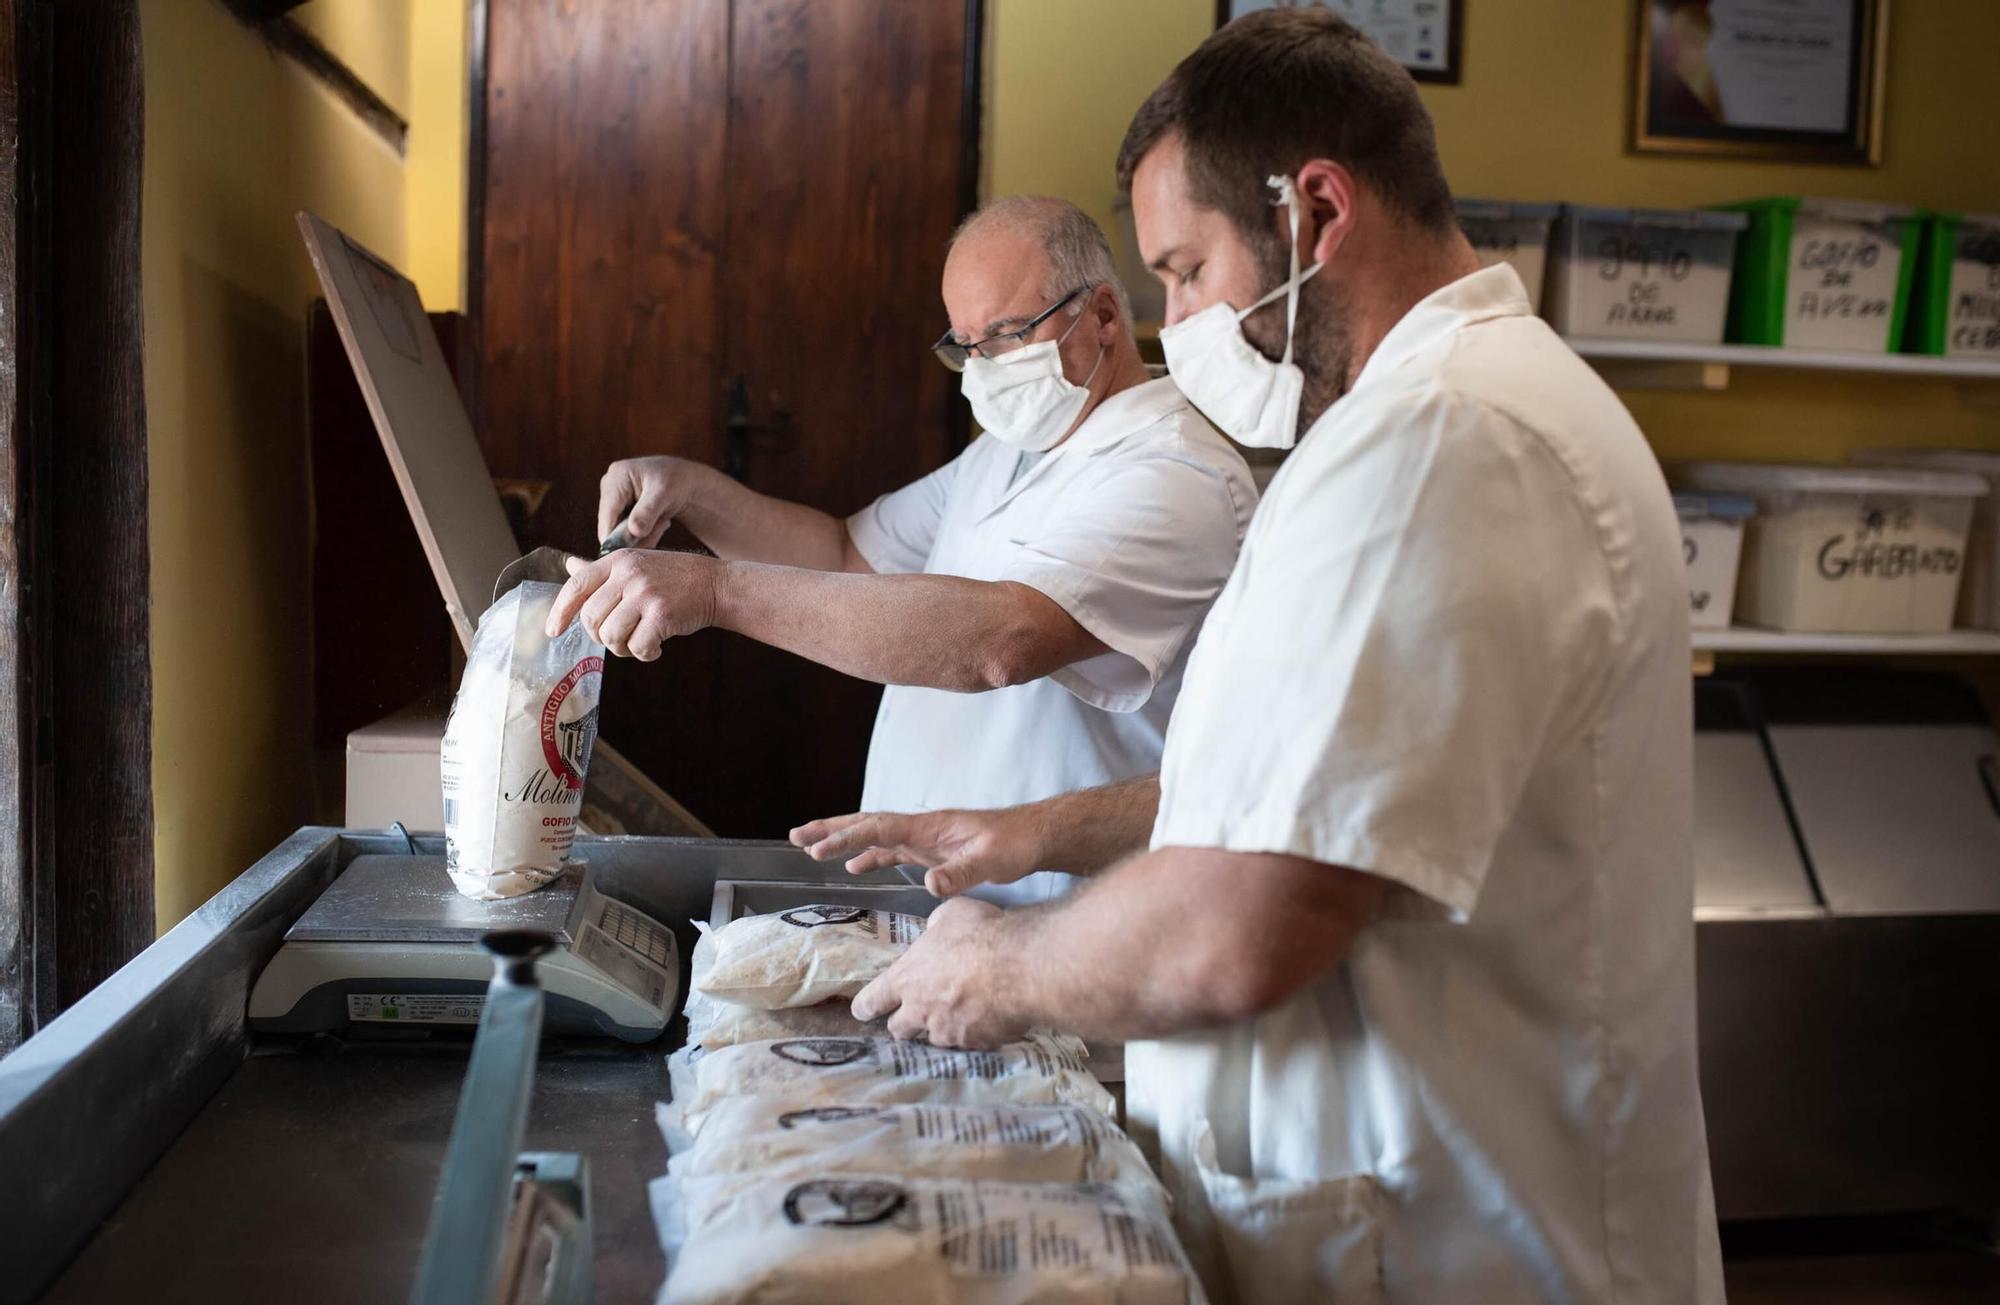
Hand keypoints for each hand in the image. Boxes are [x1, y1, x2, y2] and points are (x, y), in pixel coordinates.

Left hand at [544, 550, 718, 658]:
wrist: (716, 584)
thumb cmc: (673, 578)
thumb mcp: (636, 565)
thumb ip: (602, 571)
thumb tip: (569, 566)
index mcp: (618, 561)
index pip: (576, 586)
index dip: (560, 611)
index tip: (553, 631)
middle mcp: (629, 574)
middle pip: (591, 618)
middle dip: (600, 636)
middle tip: (620, 637)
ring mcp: (645, 593)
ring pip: (611, 636)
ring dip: (623, 648)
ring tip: (640, 641)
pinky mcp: (662, 614)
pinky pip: (637, 647)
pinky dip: (645, 654)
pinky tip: (656, 646)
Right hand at [597, 455, 703, 548]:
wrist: (683, 481)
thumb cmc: (676, 479)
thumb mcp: (664, 493)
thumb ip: (648, 512)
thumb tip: (634, 531)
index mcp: (616, 477)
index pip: (608, 513)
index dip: (615, 536)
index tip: (634, 550)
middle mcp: (608, 488)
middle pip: (611, 526)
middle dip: (636, 535)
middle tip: (662, 526)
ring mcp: (613, 500)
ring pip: (618, 533)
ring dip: (643, 535)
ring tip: (662, 521)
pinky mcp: (619, 511)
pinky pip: (625, 534)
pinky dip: (643, 534)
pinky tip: (658, 522)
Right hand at [790, 806, 1045, 897]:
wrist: (1034, 837)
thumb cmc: (1014, 844)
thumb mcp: (991, 861)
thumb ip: (960, 873)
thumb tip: (929, 886)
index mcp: (928, 828)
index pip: (878, 828)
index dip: (847, 837)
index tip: (818, 848)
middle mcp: (921, 829)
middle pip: (867, 824)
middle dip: (831, 829)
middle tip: (796, 836)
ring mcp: (924, 839)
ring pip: (875, 836)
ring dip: (844, 840)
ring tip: (811, 848)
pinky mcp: (932, 851)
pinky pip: (892, 850)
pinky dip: (870, 856)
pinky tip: (856, 868)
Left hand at [850, 897, 1024, 1046]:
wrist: (1019, 968)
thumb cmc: (979, 934)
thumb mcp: (950, 915)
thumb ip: (936, 929)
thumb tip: (936, 935)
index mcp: (906, 978)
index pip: (873, 1000)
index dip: (866, 1006)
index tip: (863, 1011)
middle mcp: (921, 1011)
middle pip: (900, 1029)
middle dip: (904, 1024)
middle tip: (914, 1015)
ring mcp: (949, 1032)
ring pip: (936, 1038)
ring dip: (942, 1028)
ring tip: (960, 1014)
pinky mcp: (977, 1044)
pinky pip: (971, 1042)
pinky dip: (976, 1033)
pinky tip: (990, 1018)